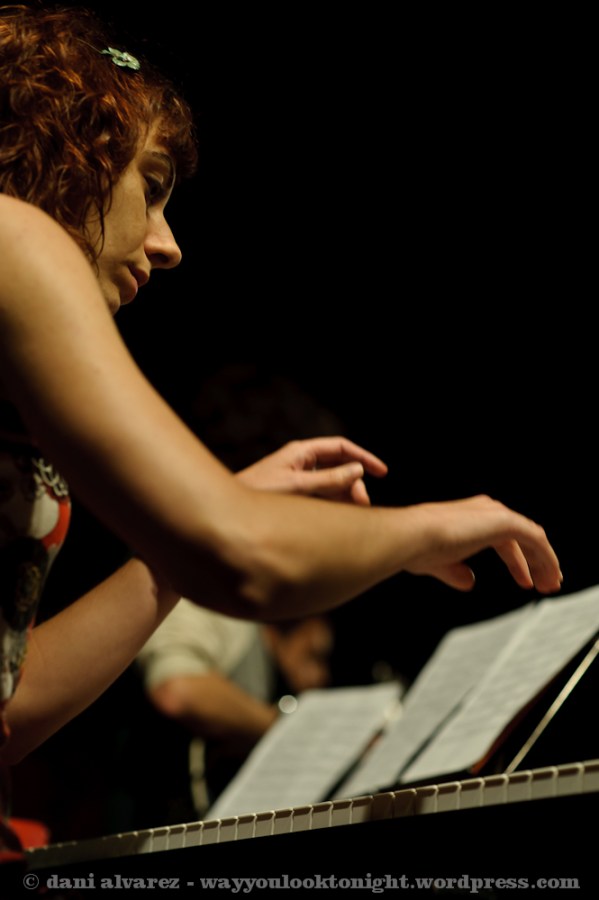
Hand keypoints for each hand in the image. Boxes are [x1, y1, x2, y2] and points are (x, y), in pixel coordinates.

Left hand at [236, 437, 387, 504]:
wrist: (228, 513)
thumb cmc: (257, 494)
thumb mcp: (296, 487)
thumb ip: (328, 480)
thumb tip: (358, 470)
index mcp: (301, 452)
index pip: (341, 448)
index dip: (364, 458)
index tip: (382, 473)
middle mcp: (302, 463)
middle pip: (340, 467)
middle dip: (355, 484)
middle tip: (363, 506)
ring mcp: (299, 479)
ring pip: (333, 484)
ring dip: (345, 497)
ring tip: (353, 516)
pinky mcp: (295, 496)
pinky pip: (322, 497)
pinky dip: (334, 506)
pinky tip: (340, 520)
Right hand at [402, 495, 562, 594]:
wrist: (413, 536)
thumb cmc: (416, 546)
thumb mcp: (438, 563)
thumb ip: (455, 571)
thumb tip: (469, 581)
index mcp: (468, 518)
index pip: (504, 540)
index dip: (517, 562)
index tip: (526, 581)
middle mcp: (485, 511)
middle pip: (521, 538)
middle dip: (535, 562)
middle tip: (544, 584)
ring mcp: (495, 515)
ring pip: (532, 538)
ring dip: (544, 562)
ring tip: (551, 584)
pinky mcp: (504, 522)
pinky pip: (535, 539)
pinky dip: (546, 557)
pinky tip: (551, 572)